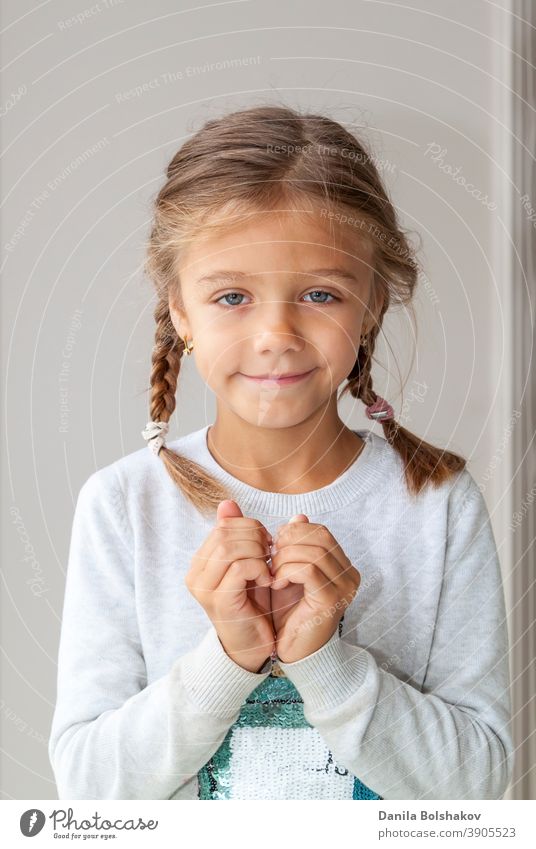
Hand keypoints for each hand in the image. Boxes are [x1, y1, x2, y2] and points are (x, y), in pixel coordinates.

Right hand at [185, 500, 274, 671]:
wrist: (253, 647)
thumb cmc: (253, 604)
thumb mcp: (246, 564)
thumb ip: (238, 535)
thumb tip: (228, 503)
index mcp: (200, 562)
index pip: (224, 525)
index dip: (250, 527)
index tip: (267, 542)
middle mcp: (195, 574)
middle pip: (227, 533)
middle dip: (256, 538)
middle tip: (272, 554)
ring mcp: (204, 589)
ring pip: (232, 548)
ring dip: (259, 553)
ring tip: (270, 567)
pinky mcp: (220, 601)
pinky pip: (241, 568)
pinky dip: (261, 569)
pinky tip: (269, 580)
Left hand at [270, 515, 360, 662]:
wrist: (294, 652)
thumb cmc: (290, 613)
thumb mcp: (288, 572)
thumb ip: (294, 545)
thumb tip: (298, 516)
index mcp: (343, 566)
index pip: (320, 531)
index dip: (294, 532)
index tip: (275, 546)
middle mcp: (350, 575)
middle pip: (319, 537)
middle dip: (288, 543)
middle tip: (271, 558)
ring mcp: (344, 588)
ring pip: (313, 552)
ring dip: (284, 558)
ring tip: (272, 573)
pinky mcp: (332, 600)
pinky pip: (308, 570)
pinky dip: (287, 571)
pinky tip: (277, 582)